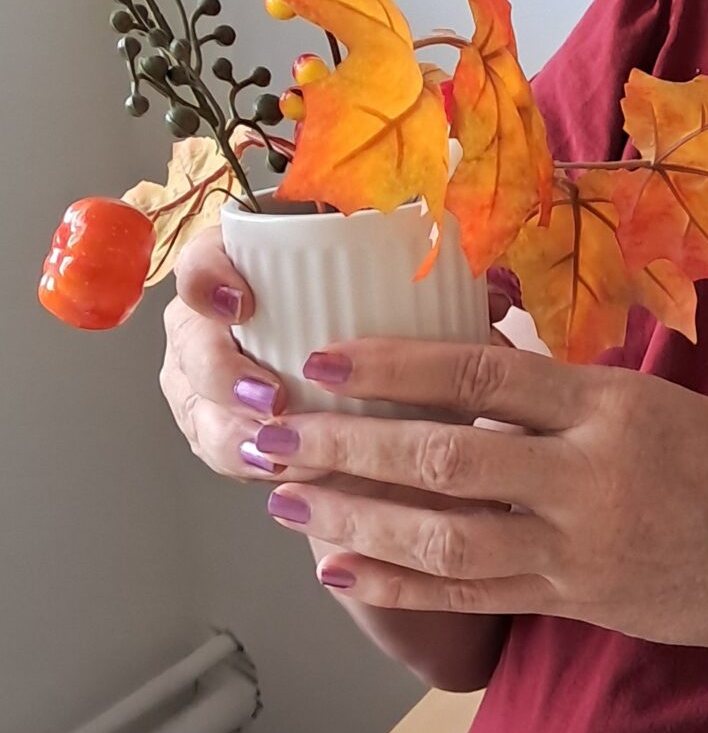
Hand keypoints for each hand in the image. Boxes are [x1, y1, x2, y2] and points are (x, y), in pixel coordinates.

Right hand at [159, 230, 521, 486]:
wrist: (375, 387)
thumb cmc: (393, 325)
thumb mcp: (417, 305)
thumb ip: (449, 296)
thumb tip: (492, 294)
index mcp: (254, 265)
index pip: (204, 258)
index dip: (209, 278)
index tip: (245, 303)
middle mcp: (220, 318)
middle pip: (189, 338)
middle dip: (220, 373)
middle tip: (271, 398)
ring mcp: (211, 374)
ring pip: (197, 402)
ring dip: (230, 429)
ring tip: (274, 452)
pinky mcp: (221, 424)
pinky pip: (214, 446)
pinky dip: (243, 462)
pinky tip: (275, 474)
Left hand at [239, 340, 707, 658]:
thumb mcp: (651, 401)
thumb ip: (559, 392)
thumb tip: (463, 362)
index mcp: (609, 405)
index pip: (483, 375)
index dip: (394, 366)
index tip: (323, 359)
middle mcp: (589, 476)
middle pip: (446, 458)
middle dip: (346, 446)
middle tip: (272, 433)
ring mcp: (578, 548)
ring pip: (445, 537)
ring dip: (357, 519)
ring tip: (288, 499)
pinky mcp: (573, 602)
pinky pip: (470, 595)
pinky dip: (399, 585)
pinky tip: (342, 568)